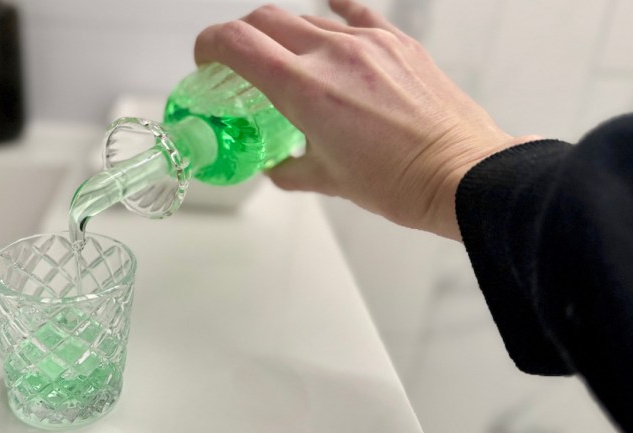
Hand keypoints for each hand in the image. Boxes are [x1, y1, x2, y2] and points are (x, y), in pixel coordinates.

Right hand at [194, 0, 538, 239]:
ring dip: (284, 34)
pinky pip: (356, 12)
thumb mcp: (329, 181)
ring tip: (287, 59)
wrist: (461, 173)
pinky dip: (334, 12)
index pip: (236, 42)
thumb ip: (290, 169)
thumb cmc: (399, 181)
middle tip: (237, 59)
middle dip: (241, 35)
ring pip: (307, 18)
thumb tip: (276, 166)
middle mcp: (332, 55)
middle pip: (265, 19)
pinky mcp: (399, 42)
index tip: (206, 59)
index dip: (209, 45)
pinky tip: (330, 11)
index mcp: (304, 89)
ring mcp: (368, 43)